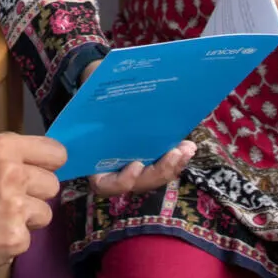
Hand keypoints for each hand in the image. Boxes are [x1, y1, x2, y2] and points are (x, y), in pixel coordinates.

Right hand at [0, 133, 65, 277]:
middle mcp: (13, 174)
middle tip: (7, 203)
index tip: (38, 173)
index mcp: (1, 149)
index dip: (47, 165)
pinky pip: (26, 240)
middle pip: (52, 185)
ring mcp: (15, 208)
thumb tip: (23, 159)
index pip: (55, 152)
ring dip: (24, 221)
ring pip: (44, 214)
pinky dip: (9, 243)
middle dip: (33, 195)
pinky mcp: (15, 239)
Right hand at [77, 60, 197, 194]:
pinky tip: (188, 147)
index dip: (121, 180)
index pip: (105, 184)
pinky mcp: (148, 160)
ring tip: (187, 149)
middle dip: (158, 171)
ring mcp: (132, 168)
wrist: (104, 96)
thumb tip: (101, 93)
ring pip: (154, 177)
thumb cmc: (92, 101)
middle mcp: (113, 173)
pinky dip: (176, 158)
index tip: (135, 164)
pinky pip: (162, 166)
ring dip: (173, 166)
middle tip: (174, 155)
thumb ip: (93, 106)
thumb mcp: (89, 103)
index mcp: (92, 164)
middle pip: (137, 184)